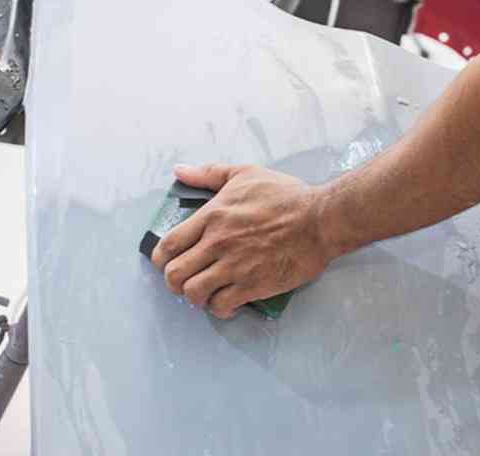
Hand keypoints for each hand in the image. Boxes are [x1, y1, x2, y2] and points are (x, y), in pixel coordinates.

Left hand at [151, 163, 338, 318]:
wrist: (320, 219)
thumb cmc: (285, 196)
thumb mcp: (244, 174)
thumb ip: (208, 174)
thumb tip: (180, 170)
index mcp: (212, 216)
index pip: (168, 245)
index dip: (160, 259)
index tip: (165, 262)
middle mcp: (217, 243)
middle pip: (175, 274)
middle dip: (174, 282)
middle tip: (186, 280)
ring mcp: (234, 266)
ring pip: (194, 293)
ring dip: (195, 297)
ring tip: (205, 293)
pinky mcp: (253, 285)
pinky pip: (221, 306)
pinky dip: (219, 308)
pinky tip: (225, 302)